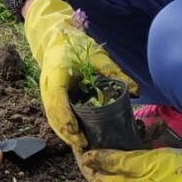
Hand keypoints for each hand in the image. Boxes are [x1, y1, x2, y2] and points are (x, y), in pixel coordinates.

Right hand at [23, 0, 136, 151]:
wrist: (55, 35)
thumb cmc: (75, 43)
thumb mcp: (97, 55)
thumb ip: (115, 73)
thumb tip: (136, 91)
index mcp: (56, 72)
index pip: (57, 100)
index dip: (66, 119)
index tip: (77, 132)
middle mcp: (47, 84)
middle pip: (53, 114)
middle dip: (66, 132)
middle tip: (83, 145)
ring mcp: (46, 91)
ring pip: (52, 117)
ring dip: (64, 133)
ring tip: (80, 145)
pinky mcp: (50, 95)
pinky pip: (54, 114)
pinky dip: (63, 127)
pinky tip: (76, 136)